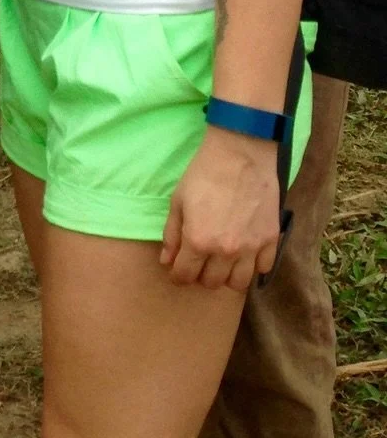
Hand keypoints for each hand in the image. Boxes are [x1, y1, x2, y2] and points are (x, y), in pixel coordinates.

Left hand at [161, 127, 281, 290]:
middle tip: (199, 260)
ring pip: (239, 283)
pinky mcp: (271, 239)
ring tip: (222, 261)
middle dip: (201, 275)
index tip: (178, 269)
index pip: (185, 275)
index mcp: (198, 241)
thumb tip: (166, 261)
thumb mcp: (178, 201)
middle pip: (212, 282)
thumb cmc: (203, 174)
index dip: (178, 274)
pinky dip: (253, 266)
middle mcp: (225, 251)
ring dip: (227, 275)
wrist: (239, 154)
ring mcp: (251, 247)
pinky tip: (245, 253)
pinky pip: (263, 268)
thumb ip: (171, 235)